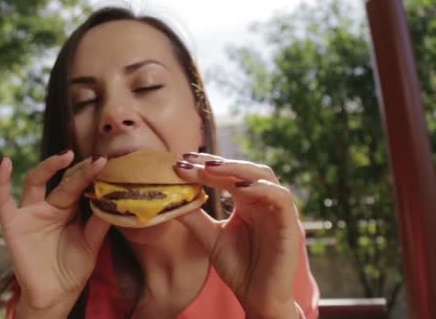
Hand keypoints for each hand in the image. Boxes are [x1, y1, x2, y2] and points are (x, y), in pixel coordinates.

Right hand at [0, 151, 109, 313]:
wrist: (55, 296)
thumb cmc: (72, 270)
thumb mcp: (91, 244)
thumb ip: (99, 223)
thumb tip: (114, 198)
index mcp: (68, 209)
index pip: (79, 186)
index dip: (91, 175)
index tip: (105, 163)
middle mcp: (49, 206)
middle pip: (62, 180)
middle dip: (78, 170)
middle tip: (95, 161)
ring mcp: (30, 213)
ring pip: (35, 181)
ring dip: (49, 166)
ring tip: (67, 156)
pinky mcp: (13, 224)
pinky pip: (2, 201)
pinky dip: (0, 182)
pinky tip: (6, 163)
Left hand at [175, 153, 301, 317]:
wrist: (258, 298)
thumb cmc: (239, 267)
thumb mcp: (210, 237)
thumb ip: (194, 218)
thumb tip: (169, 199)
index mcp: (246, 201)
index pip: (227, 174)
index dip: (205, 165)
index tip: (181, 162)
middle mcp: (263, 200)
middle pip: (244, 169)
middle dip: (218, 163)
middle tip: (192, 161)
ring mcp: (278, 210)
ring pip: (264, 176)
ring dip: (238, 170)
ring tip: (211, 169)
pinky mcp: (290, 224)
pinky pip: (281, 199)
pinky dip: (262, 189)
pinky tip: (240, 188)